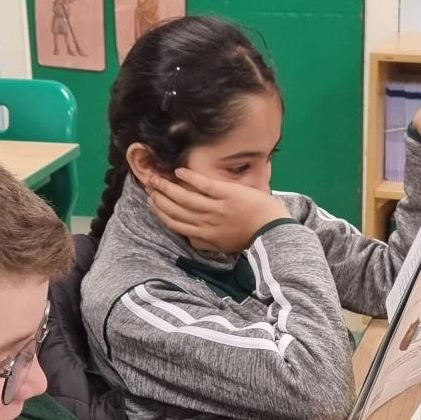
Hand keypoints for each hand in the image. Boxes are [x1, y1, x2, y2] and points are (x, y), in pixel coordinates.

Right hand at [146, 166, 288, 253]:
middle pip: (175, 210)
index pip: (175, 224)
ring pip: (184, 198)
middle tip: (148, 186)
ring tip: (156, 177)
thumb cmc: (249, 236)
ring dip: (167, 187)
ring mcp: (216, 208)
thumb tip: (190, 239)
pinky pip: (202, 185)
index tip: (151, 202)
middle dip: (159, 198)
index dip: (160, 212)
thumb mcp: (224, 246)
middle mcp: (206, 223)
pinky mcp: (226, 194)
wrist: (272, 229)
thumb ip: (205, 243)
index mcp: (204, 237)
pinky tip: (179, 172)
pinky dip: (189, 178)